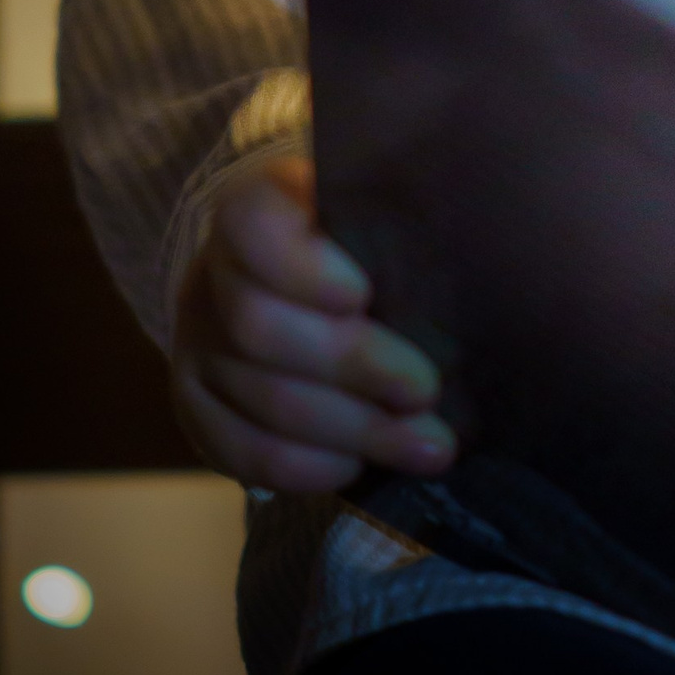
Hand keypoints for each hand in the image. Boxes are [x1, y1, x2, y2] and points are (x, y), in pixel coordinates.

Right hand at [170, 154, 456, 492]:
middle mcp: (212, 274)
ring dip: (353, 430)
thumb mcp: (380, 214)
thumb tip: (479, 247)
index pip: (251, 223)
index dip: (300, 265)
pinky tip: (360, 466)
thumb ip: (402, 225)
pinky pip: (242, 451)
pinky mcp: (197, 407)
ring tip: (428, 445)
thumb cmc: (366, 246)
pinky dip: (307, 467)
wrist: (303, 291)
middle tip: (425, 390)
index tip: (361, 293)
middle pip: (260, 326)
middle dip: (354, 366)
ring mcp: (195, 344)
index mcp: (257, 207)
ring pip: (263, 399)